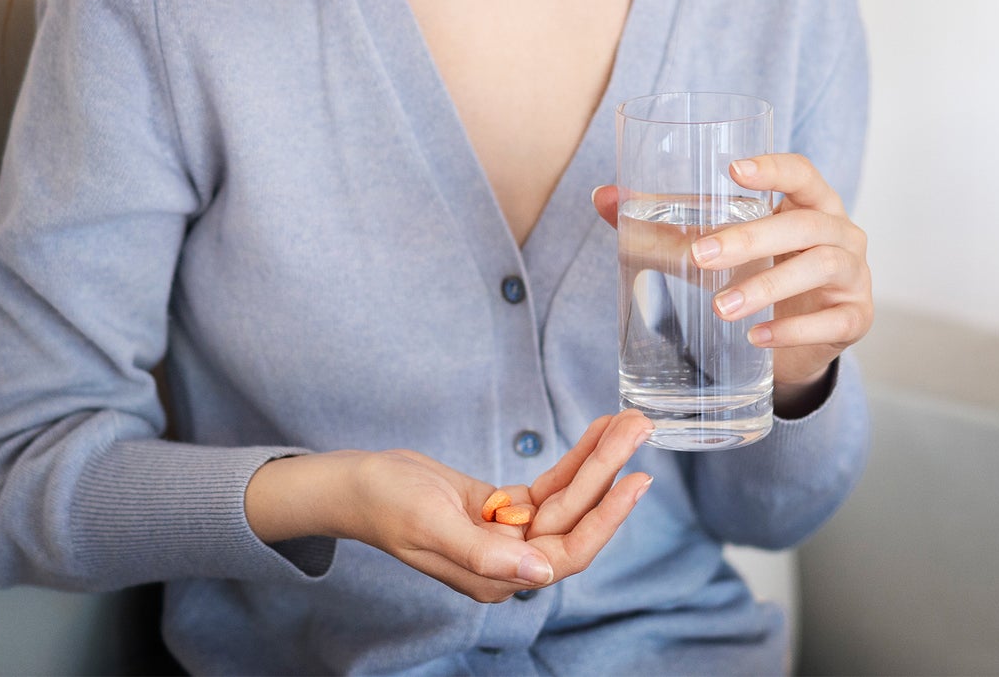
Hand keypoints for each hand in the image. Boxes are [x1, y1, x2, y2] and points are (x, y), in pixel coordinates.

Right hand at [344, 410, 653, 602]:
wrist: (357, 483)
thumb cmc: (385, 505)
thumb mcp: (431, 525)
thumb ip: (485, 555)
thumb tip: (539, 576)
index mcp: (494, 578)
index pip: (567, 552)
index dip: (606, 518)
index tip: (637, 480)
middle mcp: (509, 561)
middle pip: (575, 517)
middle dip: (609, 472)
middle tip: (640, 428)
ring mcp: (509, 534)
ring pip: (568, 497)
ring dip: (598, 459)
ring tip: (628, 421)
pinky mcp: (503, 509)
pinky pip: (550, 485)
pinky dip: (574, 459)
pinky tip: (597, 433)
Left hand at [593, 153, 872, 401]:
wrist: (800, 334)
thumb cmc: (762, 268)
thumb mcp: (720, 240)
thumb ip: (666, 220)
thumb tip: (603, 198)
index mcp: (809, 200)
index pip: (801, 171)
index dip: (773, 168)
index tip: (732, 171)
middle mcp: (840, 230)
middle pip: (804, 223)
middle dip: (751, 238)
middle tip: (701, 256)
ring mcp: (854, 275)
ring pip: (820, 267)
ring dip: (767, 287)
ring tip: (721, 307)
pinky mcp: (855, 317)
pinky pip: (831, 320)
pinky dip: (791, 330)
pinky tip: (755, 338)